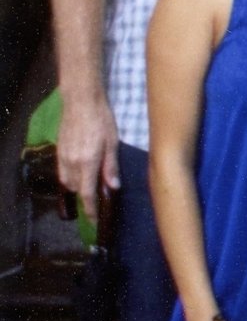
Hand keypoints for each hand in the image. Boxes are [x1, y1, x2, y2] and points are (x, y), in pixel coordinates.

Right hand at [56, 84, 116, 211]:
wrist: (81, 101)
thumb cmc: (101, 120)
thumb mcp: (112, 143)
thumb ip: (111, 166)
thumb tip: (113, 186)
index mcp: (87, 162)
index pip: (87, 193)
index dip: (90, 209)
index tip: (94, 220)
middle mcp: (72, 162)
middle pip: (74, 189)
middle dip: (84, 199)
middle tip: (95, 203)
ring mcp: (63, 156)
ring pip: (66, 181)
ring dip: (76, 188)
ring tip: (89, 190)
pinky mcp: (59, 149)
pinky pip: (62, 171)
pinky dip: (69, 177)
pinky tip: (79, 175)